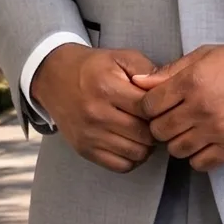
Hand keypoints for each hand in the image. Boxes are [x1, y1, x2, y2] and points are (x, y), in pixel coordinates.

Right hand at [31, 43, 157, 173]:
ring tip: (144, 131)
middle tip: (156, 120)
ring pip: (135, 153)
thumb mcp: (121, 57)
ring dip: (146, 145)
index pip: (148, 109)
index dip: (161, 108)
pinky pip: (120, 166)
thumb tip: (168, 89)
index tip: (162, 105)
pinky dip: (132, 158)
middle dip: (156, 128)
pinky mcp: (84, 150)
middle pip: (144, 134)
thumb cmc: (93, 67)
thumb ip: (147, 71)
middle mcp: (96, 114)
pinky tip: (131, 142)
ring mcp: (89, 135)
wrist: (55, 78)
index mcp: (107, 87)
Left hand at [132, 43, 223, 172]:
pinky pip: (199, 164)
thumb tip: (138, 82)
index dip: (150, 106)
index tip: (159, 105)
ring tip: (191, 129)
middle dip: (162, 124)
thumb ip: (171, 71)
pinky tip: (206, 141)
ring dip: (179, 141)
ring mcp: (218, 131)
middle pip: (159, 130)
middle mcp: (201, 107)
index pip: (149, 106)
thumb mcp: (207, 55)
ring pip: (176, 150)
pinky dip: (198, 156)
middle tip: (175, 117)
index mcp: (192, 81)